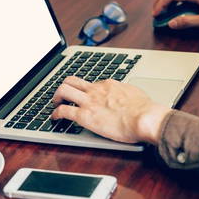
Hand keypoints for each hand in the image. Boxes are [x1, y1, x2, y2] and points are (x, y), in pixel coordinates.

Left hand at [51, 76, 170, 143]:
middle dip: (64, 87)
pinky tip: (54, 118)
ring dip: (56, 97)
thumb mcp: (134, 94)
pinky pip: (63, 111)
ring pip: (63, 90)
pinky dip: (55, 114)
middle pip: (72, 80)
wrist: (144, 118)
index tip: (84, 95)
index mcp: (109, 85)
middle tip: (62, 95)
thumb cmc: (144, 109)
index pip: (91, 84)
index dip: (85, 90)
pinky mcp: (84, 115)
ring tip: (55, 104)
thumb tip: (127, 98)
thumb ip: (126, 95)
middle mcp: (96, 90)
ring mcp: (88, 101)